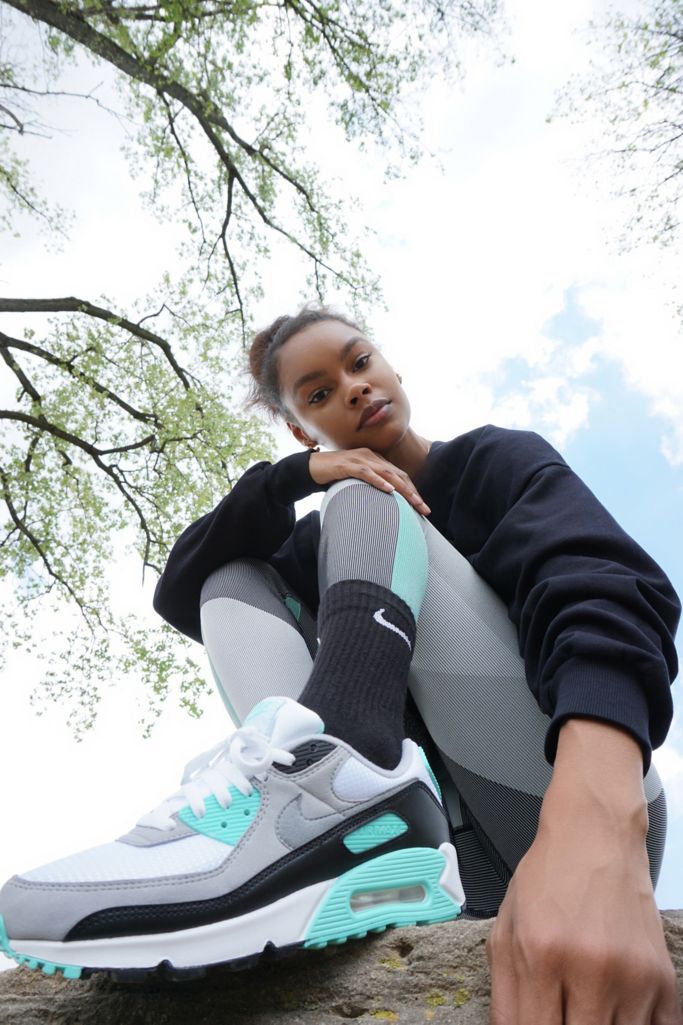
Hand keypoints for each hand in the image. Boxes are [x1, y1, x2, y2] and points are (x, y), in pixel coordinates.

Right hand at [309, 447, 430, 515]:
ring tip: (414, 502)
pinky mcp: (347, 465)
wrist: (312, 467)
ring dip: (402, 489)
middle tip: (424, 509)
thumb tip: (386, 502)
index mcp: (376, 460)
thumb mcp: (358, 481)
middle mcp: (371, 456)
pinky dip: (379, 481)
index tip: (422, 507)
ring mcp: (359, 459)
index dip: (413, 490)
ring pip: (387, 473)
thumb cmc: (335, 476)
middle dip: (413, 493)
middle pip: (398, 475)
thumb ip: (371, 485)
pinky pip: (366, 473)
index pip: (400, 475)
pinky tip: (389, 491)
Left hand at [487, 720, 681, 1024]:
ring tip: (584, 1008)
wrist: (595, 835)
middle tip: (560, 1015)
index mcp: (542, 957)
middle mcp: (591, 969)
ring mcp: (633, 976)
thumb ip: (503, 995)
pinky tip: (616, 1013)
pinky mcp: (662, 978)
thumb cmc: (548, 879)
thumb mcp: (505, 929)